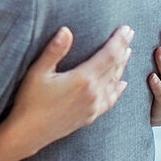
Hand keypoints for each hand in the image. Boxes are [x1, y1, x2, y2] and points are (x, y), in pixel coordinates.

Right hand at [9, 25, 133, 157]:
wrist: (30, 132)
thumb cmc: (30, 100)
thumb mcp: (38, 72)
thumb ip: (54, 50)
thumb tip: (66, 30)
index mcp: (83, 78)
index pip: (108, 55)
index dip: (118, 40)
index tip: (126, 28)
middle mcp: (94, 92)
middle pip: (115, 66)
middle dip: (123, 48)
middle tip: (131, 34)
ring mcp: (94, 105)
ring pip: (115, 81)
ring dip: (122, 65)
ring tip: (127, 52)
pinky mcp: (91, 115)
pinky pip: (111, 100)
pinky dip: (119, 89)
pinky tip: (123, 84)